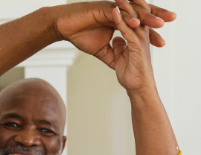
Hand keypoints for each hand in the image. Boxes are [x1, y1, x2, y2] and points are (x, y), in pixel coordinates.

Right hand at [51, 1, 175, 68]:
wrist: (64, 26)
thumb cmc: (79, 35)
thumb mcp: (99, 50)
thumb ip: (110, 55)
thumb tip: (118, 65)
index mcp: (119, 21)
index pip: (138, 27)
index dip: (150, 34)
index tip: (161, 42)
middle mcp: (118, 12)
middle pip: (141, 14)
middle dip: (156, 17)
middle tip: (171, 20)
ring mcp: (112, 8)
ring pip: (133, 11)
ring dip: (146, 16)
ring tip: (159, 23)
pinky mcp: (104, 7)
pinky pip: (118, 12)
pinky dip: (127, 17)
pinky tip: (136, 23)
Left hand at [111, 5, 155, 93]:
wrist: (138, 88)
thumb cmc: (132, 76)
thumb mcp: (121, 58)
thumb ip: (119, 48)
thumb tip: (116, 40)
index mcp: (137, 37)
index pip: (132, 17)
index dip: (125, 8)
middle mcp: (141, 36)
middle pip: (135, 13)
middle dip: (127, 2)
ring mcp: (140, 39)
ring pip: (133, 18)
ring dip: (123, 7)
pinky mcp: (137, 46)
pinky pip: (128, 30)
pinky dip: (121, 21)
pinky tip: (114, 12)